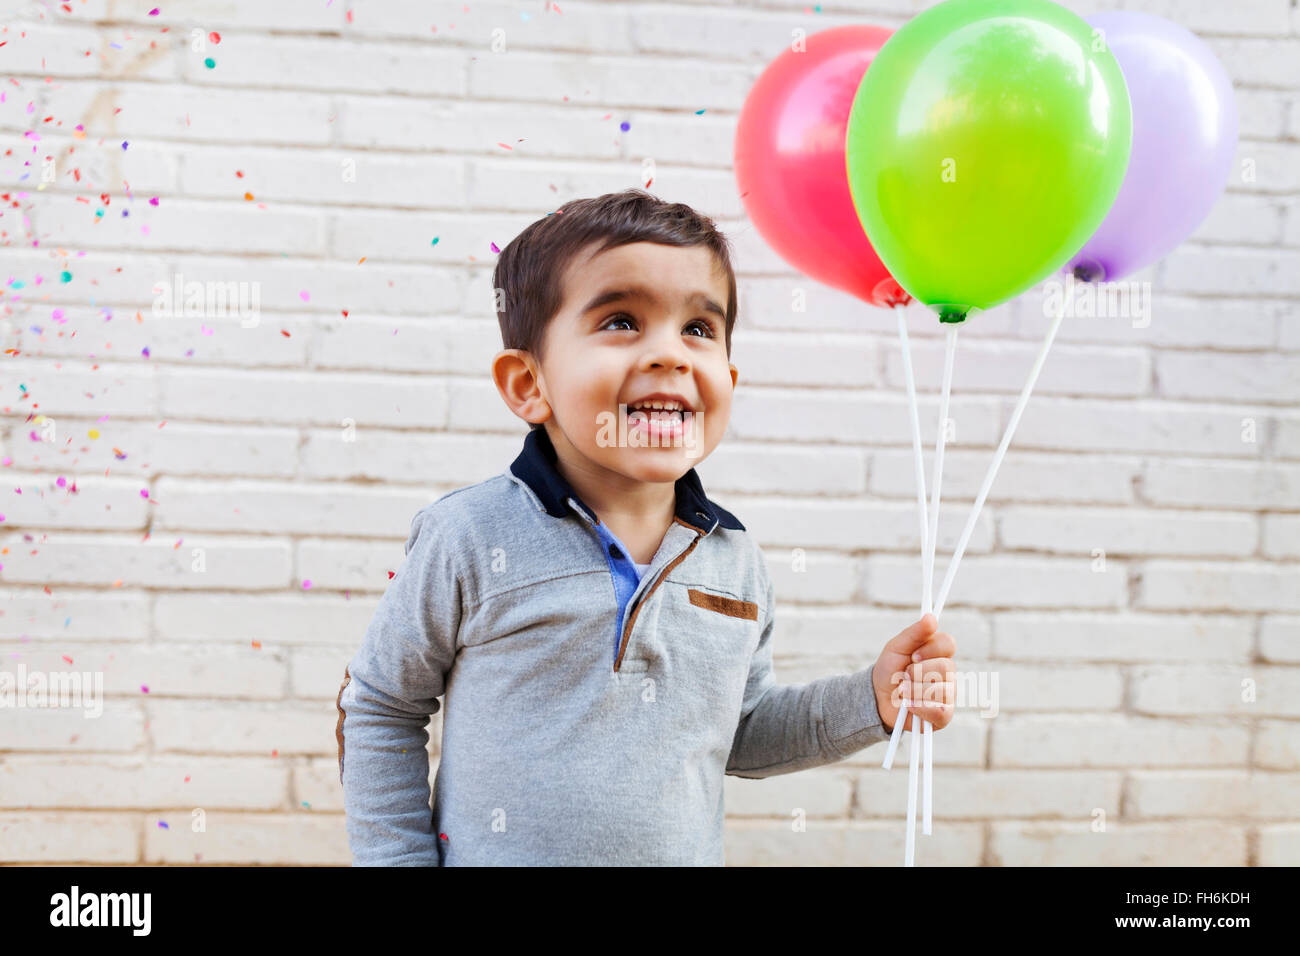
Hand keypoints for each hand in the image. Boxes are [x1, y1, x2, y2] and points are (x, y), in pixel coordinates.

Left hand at [871, 613, 955, 732]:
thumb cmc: (889, 670)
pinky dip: (919, 707)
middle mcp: (948, 674)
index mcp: (939, 653)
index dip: (930, 649)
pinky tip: (909, 705)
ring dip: (914, 690)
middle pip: (946, 667)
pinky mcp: (944, 716)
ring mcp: (948, 695)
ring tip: (903, 692)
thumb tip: (931, 617)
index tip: (913, 655)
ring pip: (940, 690)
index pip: (949, 644)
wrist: (877, 698)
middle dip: (917, 672)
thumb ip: (914, 633)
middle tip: (904, 676)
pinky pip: (940, 711)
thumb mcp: (896, 647)